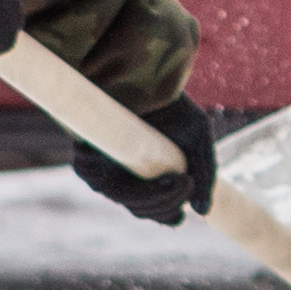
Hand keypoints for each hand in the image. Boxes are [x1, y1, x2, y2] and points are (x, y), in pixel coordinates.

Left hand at [71, 96, 215, 225]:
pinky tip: (156, 172)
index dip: (167, 216)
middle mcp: (121, 179)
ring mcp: (101, 172)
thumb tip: (203, 212)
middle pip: (140, 209)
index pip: (152, 210)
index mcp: (145, 179)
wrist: (145, 73)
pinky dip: (129, 183)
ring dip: (154, 196)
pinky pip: (104, 182)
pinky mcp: (85, 161)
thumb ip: (205, 175)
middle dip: (167, 202)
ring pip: (126, 199)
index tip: (182, 213)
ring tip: (180, 179)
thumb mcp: (198, 140)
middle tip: (188, 182)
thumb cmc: (172, 108)